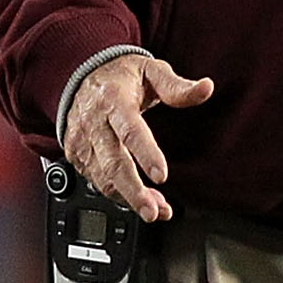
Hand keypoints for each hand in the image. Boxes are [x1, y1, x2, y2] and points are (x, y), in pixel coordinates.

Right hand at [65, 51, 214, 221]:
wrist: (79, 74)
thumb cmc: (120, 76)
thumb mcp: (151, 71)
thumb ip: (177, 86)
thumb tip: (206, 88)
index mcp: (114, 99)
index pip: (130, 130)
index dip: (146, 154)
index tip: (161, 175)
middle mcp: (94, 122)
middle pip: (113, 163)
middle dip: (134, 191)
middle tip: (153, 212)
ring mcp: (82, 140)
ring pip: (104, 178)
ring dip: (130, 198)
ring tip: (156, 211)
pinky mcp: (76, 154)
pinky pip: (96, 181)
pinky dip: (119, 195)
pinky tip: (140, 200)